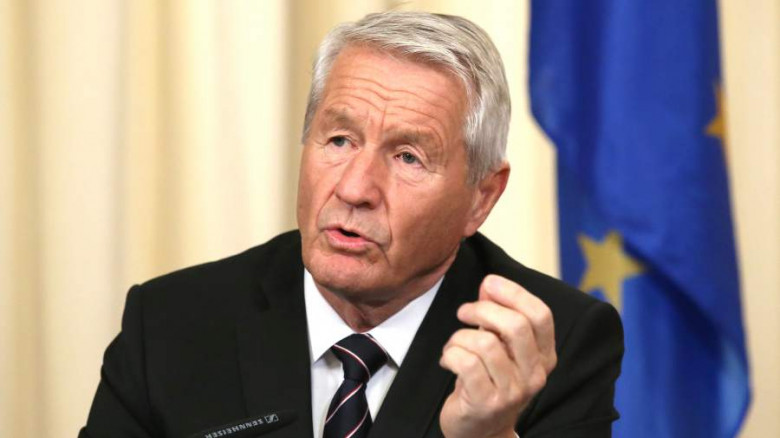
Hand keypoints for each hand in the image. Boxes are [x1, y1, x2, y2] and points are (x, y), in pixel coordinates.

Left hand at [439, 274, 556, 437]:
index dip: (514, 293)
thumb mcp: (500, 347)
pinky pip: (466, 363)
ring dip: (460, 336)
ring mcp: (512, 392)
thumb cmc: (488, 381)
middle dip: (483, 309)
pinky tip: (448, 359)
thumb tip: (490, 284)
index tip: (490, 282)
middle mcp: (534, 375)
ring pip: (485, 343)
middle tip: (464, 312)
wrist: (480, 431)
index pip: (541, 315)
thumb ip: (496, 315)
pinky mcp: (486, 402)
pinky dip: (450, 353)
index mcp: (544, 357)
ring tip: (454, 344)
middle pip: (516, 325)